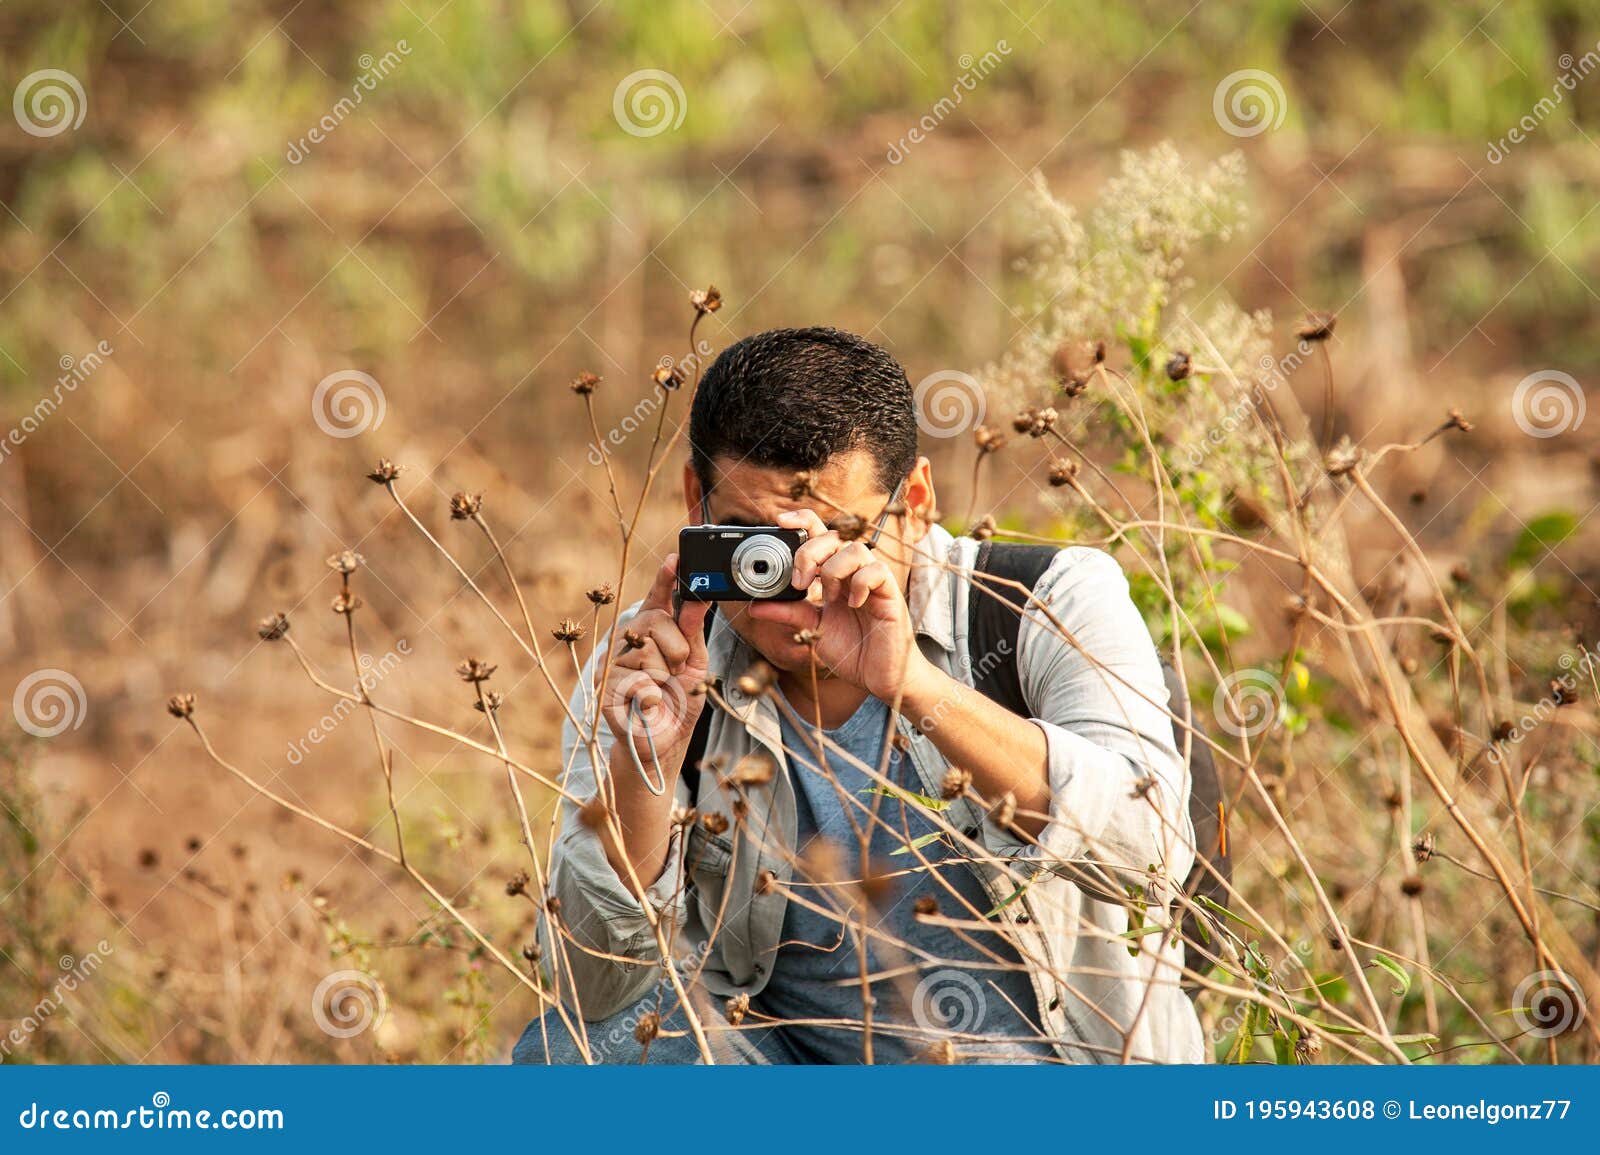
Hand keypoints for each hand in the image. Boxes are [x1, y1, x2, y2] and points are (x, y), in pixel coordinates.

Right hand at [598, 555, 710, 767]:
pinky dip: (651, 695)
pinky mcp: (604, 686)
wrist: (664, 744)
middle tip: (675, 670)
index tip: (676, 557)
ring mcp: (613, 662)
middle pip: (655, 621)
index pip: (657, 599)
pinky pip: (638, 679)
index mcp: (651, 632)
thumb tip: (697, 599)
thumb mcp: (695, 664)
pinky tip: (648, 704)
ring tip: (660, 689)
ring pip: (647, 651)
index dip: (665, 578)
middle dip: (675, 648)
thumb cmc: (679, 702)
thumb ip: (693, 632)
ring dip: (664, 674)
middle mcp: (628, 641)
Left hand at [746, 508, 935, 702]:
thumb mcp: (812, 628)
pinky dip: (860, 584)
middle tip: (800, 582)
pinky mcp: (890, 593)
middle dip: (810, 552)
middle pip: (833, 535)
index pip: (820, 534)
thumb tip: (754, 605)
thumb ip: (787, 612)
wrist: (878, 676)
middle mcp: (854, 571)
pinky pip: (876, 571)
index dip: (802, 521)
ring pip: (855, 549)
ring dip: (834, 570)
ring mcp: (874, 581)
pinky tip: (853, 604)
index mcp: (835, 574)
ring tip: (828, 598)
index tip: (780, 522)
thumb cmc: (852, 650)